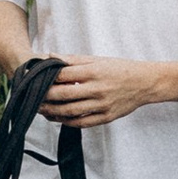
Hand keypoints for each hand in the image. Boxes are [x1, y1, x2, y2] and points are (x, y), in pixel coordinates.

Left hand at [39, 56, 161, 128]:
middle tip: (32, 97)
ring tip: (41, 109)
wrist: (145, 83)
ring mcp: (102, 105)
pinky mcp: (106, 117)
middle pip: (63, 95)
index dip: (46, 78)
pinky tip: (58, 118)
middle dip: (44, 97)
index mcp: (94, 72)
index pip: (63, 75)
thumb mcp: (98, 60)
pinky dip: (67, 121)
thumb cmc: (120, 69)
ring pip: (70, 111)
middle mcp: (97, 89)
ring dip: (52, 112)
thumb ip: (73, 59)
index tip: (34, 79)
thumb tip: (51, 56)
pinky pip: (82, 122)